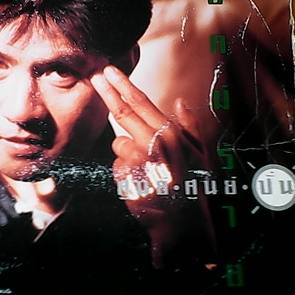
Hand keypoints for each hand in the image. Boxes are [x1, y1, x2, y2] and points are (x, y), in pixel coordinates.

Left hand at [90, 66, 215, 269]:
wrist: (183, 224)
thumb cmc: (193, 186)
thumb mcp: (199, 154)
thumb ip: (190, 126)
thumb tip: (180, 102)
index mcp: (170, 134)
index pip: (141, 103)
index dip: (122, 84)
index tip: (108, 71)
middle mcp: (153, 144)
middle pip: (122, 113)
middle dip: (107, 93)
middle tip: (95, 77)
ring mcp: (137, 162)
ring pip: (118, 145)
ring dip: (126, 154)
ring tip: (147, 171)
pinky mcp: (126, 179)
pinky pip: (116, 168)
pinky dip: (125, 174)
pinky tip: (141, 183)